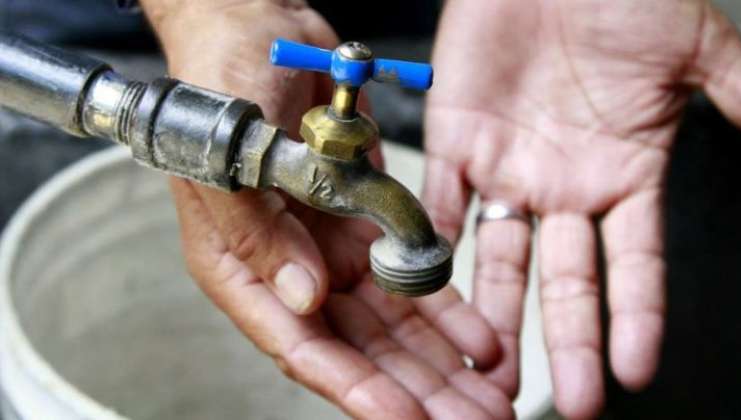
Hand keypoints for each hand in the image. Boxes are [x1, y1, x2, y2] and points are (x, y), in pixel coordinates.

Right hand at [142, 1, 513, 417]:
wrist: (255, 29)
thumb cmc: (222, 87)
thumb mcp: (229, 160)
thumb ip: (260, 236)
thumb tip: (306, 302)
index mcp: (246, 267)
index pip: (302, 347)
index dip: (357, 389)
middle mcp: (291, 270)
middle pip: (360, 351)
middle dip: (417, 392)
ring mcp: (332, 250)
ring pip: (394, 325)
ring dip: (443, 363)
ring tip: (492, 397)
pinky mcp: (366, 224)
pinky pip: (412, 275)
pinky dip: (449, 308)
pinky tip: (485, 340)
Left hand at [425, 1, 740, 417]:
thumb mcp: (693, 47)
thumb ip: (740, 98)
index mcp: (623, 172)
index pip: (634, 264)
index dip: (636, 318)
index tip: (635, 370)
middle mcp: (563, 185)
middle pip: (565, 280)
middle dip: (566, 340)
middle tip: (568, 400)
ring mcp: (506, 169)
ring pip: (499, 259)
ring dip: (495, 314)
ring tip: (491, 368)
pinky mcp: (455, 143)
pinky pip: (441, 207)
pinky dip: (434, 248)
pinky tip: (433, 294)